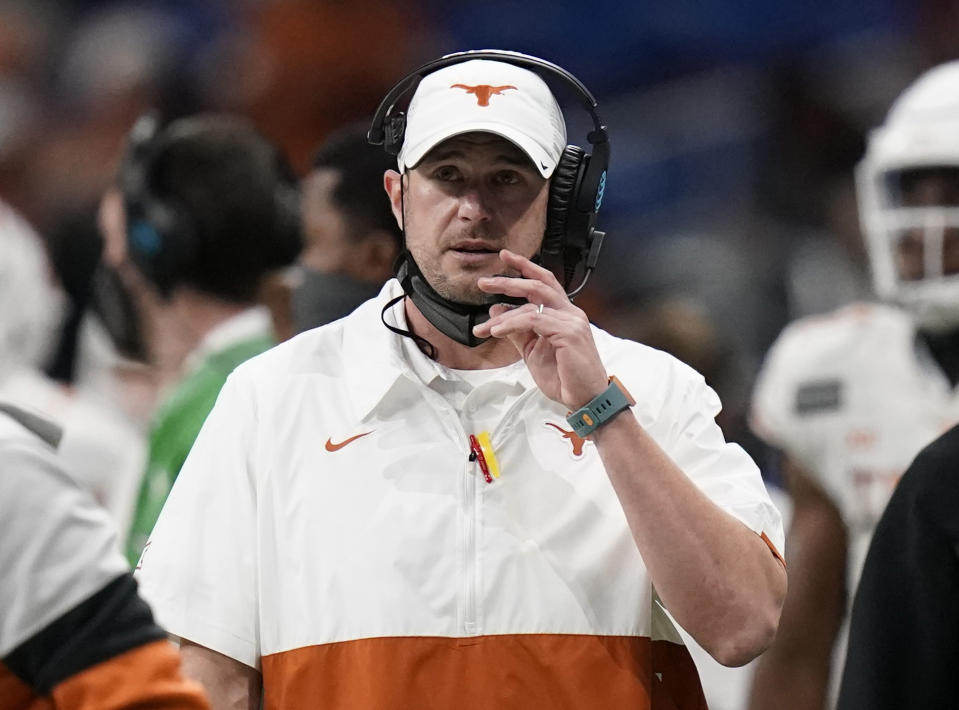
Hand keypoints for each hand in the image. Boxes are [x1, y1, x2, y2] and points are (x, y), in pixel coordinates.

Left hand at [472, 249, 607, 408]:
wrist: (586, 399)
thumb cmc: (564, 378)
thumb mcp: (533, 351)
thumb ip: (517, 331)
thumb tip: (497, 312)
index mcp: (565, 314)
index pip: (544, 283)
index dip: (525, 267)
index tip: (504, 258)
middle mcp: (571, 313)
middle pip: (538, 285)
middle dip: (509, 281)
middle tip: (484, 282)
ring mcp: (572, 321)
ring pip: (532, 304)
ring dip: (505, 311)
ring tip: (484, 322)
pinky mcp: (568, 332)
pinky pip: (533, 320)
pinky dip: (512, 323)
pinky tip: (496, 331)